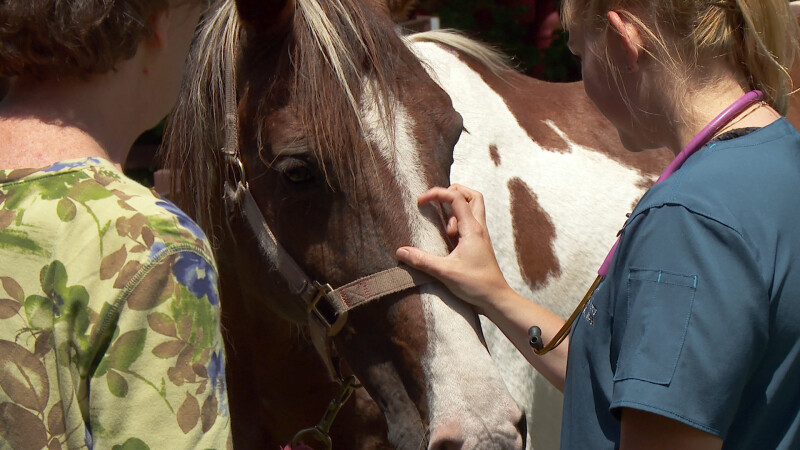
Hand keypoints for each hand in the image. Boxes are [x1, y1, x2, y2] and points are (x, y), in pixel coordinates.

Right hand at [396, 184, 511, 310]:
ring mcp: (480, 235)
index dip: (437, 193)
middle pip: (472, 195)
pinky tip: (449, 238)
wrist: (496, 299)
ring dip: (456, 209)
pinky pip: (469, 223)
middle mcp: (479, 228)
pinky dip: (457, 222)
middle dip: (452, 192)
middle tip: (436, 201)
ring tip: (444, 228)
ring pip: (473, 208)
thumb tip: (400, 251)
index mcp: (472, 229)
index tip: (420, 201)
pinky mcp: (478, 244)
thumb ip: (422, 260)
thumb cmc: (476, 285)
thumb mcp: (445, 272)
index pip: (456, 197)